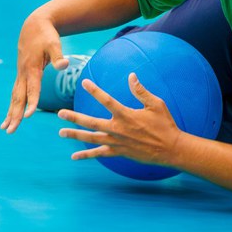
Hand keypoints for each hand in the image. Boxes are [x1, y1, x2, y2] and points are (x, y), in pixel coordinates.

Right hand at [1, 13, 66, 132]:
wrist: (34, 26)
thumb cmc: (46, 35)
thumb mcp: (54, 43)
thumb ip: (58, 56)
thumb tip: (64, 66)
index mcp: (32, 68)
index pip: (32, 89)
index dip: (31, 102)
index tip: (28, 116)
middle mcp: (23, 73)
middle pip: (18, 97)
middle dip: (14, 114)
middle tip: (9, 130)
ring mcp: (20, 74)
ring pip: (14, 96)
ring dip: (10, 112)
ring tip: (5, 127)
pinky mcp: (21, 74)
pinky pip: (16, 93)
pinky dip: (13, 105)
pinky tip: (11, 114)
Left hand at [57, 73, 183, 166]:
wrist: (172, 149)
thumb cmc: (165, 124)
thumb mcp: (156, 104)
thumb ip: (141, 90)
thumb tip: (131, 75)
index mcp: (126, 115)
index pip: (107, 100)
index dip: (95, 91)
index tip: (85, 82)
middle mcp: (118, 129)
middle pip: (91, 123)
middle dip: (74, 118)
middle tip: (60, 114)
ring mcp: (117, 142)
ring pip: (91, 139)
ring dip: (75, 135)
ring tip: (61, 132)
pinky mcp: (119, 152)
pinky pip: (99, 154)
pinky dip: (86, 155)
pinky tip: (74, 156)